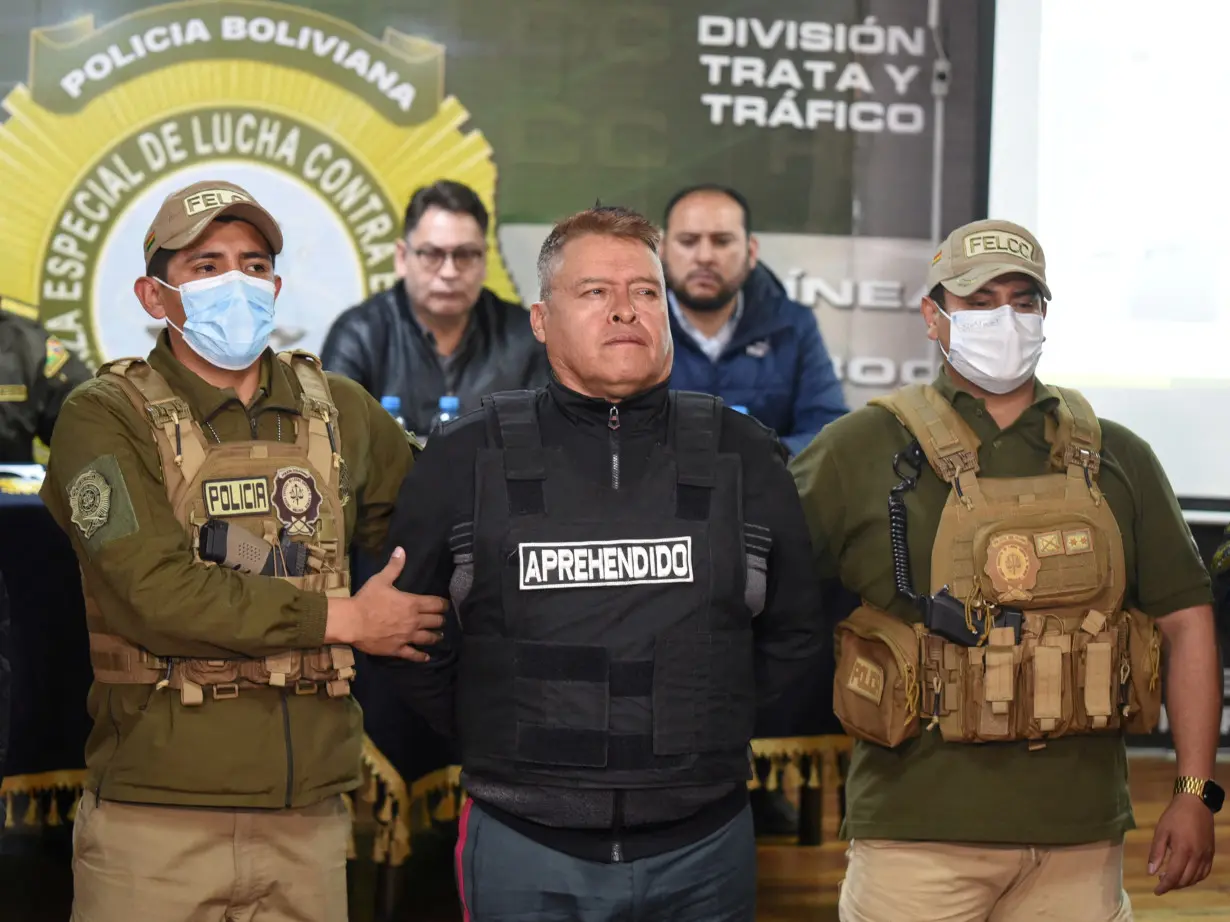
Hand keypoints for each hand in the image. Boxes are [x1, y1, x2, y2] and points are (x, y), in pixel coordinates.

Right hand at [328, 548, 448, 661]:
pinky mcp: (398, 649)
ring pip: (428, 638)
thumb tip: (401, 549)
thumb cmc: (367, 599)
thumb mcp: (380, 580)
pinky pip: (413, 654)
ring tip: (439, 636)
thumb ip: (394, 566)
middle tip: (441, 620)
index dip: (443, 604)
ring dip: (436, 637)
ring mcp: (407, 636)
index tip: (445, 605)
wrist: (352, 622)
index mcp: (412, 603)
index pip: (436, 604)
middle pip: (435, 621)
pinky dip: (421, 656)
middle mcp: (414, 621)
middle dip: (440, 620)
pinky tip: (427, 657)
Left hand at [1148, 793, 1215, 894]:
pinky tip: (1186, 875)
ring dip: (1183, 883)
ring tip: (1171, 879)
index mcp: (1183, 850)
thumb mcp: (1161, 831)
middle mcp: (1197, 856)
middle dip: (1173, 885)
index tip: (1156, 891)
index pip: (1174, 876)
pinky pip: (1205, 872)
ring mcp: (1206, 856)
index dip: (1164, 886)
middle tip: (1161, 883)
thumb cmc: (1175, 816)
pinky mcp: (1211, 853)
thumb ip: (1156, 852)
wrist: (1196, 803)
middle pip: (1185, 880)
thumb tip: (1151, 872)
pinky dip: (1195, 878)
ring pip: (1196, 878)